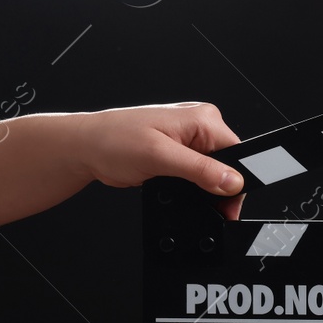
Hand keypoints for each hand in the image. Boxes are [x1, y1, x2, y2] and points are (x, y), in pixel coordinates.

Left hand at [76, 103, 245, 218]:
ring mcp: (189, 139)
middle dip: (217, 187)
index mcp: (203, 118)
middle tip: (198, 202)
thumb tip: (233, 181)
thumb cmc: (112, 141)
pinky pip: (198, 173)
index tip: (226, 204)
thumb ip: (200, 170)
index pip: (238, 153)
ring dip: (201, 187)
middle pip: (228, 164)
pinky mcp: (180, 152)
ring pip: (214, 171)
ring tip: (176, 186)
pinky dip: (190, 186)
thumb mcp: (160, 157)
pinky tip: (173, 185)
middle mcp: (200, 125)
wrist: (85, 148)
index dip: (235, 182)